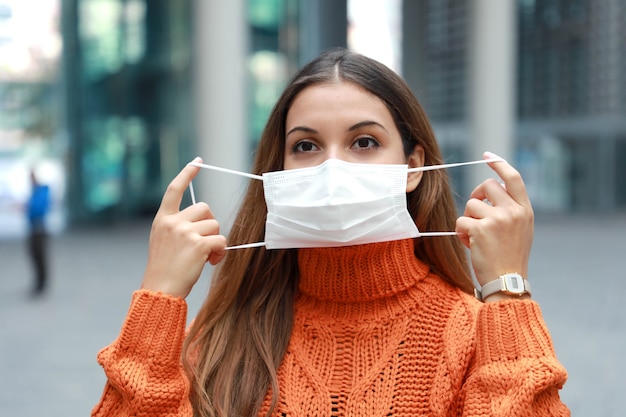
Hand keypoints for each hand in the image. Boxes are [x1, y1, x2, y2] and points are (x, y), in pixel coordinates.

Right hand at [141, 157, 226, 297]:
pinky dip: (221, 252)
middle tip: (205, 243)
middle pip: (205, 208)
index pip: (175, 189)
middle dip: (210, 224)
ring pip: (215, 225)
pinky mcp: (198, 244)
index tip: (198, 162)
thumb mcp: (164, 241)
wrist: (161, 290)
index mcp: (162, 219)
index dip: (187, 174)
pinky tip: (211, 262)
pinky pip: (221, 240)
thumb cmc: (165, 269)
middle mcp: (172, 221)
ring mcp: (185, 232)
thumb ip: (178, 226)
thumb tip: (205, 220)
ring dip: (216, 240)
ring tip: (206, 257)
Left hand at [455, 152, 533, 292]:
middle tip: (474, 214)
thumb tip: (493, 186)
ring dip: (468, 220)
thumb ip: (511, 209)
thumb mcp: (520, 230)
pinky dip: (461, 233)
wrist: (507, 282)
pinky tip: (470, 245)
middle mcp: (514, 211)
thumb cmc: (510, 257)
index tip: (487, 156)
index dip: (499, 163)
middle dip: (476, 197)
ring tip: (476, 238)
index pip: (513, 177)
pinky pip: (461, 221)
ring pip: (471, 204)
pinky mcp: (481, 229)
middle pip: (487, 185)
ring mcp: (498, 219)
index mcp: (525, 210)